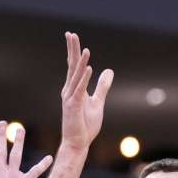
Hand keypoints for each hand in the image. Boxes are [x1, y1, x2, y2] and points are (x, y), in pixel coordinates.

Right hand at [61, 32, 113, 151]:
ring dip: (80, 62)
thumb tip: (108, 71)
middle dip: (72, 50)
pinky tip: (90, 68)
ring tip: (85, 49)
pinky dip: (84, 78)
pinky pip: (80, 89)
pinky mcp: (73, 106)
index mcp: (75, 88)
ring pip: (76, 76)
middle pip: (71, 66)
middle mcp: (70, 90)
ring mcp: (70, 98)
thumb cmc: (85, 125)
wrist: (78, 143)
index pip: (74, 66)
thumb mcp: (98, 102)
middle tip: (70, 34)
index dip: (74, 51)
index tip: (72, 37)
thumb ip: (102, 86)